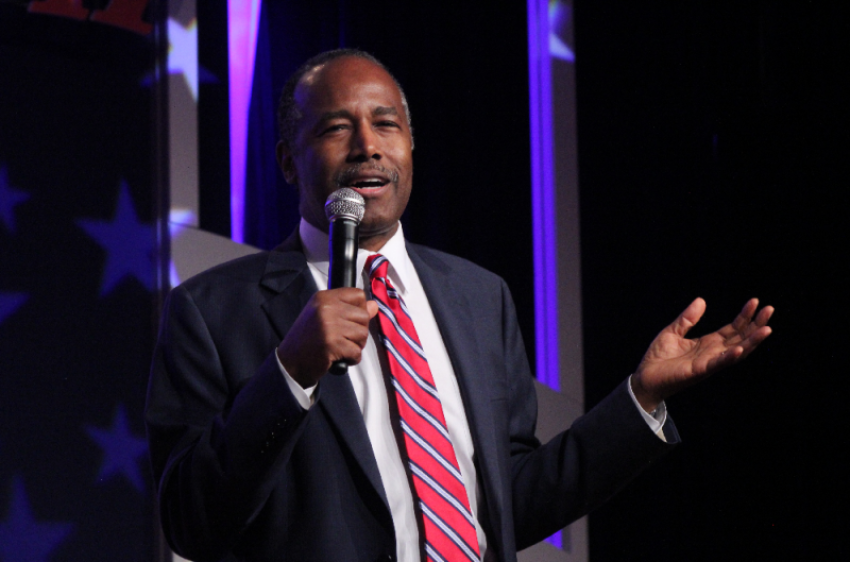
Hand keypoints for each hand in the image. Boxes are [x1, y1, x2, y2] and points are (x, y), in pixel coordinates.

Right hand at [277, 288, 378, 387]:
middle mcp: (326, 308)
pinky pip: (357, 351)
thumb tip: (373, 305)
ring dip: (357, 345)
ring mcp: (329, 326)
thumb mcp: (324, 317)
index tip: (350, 320)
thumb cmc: (307, 339)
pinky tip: (341, 358)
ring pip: (363, 334)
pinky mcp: (332, 344)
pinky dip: (353, 358)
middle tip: (345, 338)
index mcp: (324, 297)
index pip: (358, 295)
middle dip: (359, 331)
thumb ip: (348, 310)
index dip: (359, 309)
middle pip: (364, 316)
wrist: (290, 362)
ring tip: (342, 348)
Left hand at [631, 297, 773, 412]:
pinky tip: (740, 348)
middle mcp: (713, 353)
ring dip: (752, 341)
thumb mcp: (673, 331)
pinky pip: (717, 364)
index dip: (744, 316)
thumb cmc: (659, 357)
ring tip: (766, 328)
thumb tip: (702, 300)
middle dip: (756, 325)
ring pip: (736, 352)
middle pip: (740, 338)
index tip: (755, 301)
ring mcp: (708, 363)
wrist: (645, 377)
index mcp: (708, 343)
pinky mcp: (699, 371)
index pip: (733, 328)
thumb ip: (688, 318)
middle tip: (769, 309)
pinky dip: (729, 357)